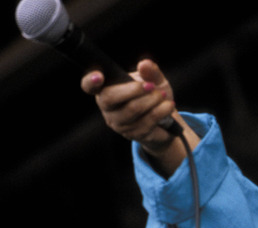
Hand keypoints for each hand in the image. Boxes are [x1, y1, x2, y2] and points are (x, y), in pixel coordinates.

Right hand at [82, 59, 198, 175]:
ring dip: (152, 100)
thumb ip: (150, 72)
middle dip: (133, 90)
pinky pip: (146, 121)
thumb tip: (144, 64)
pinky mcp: (132, 134)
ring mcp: (118, 123)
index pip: (89, 86)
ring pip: (131, 110)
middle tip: (152, 86)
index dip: (90, 81)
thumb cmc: (153, 96)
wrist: (166, 121)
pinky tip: (168, 106)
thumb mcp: (154, 80)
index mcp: (106, 89)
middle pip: (110, 98)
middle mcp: (107, 108)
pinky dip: (161, 111)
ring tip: (163, 95)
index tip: (98, 76)